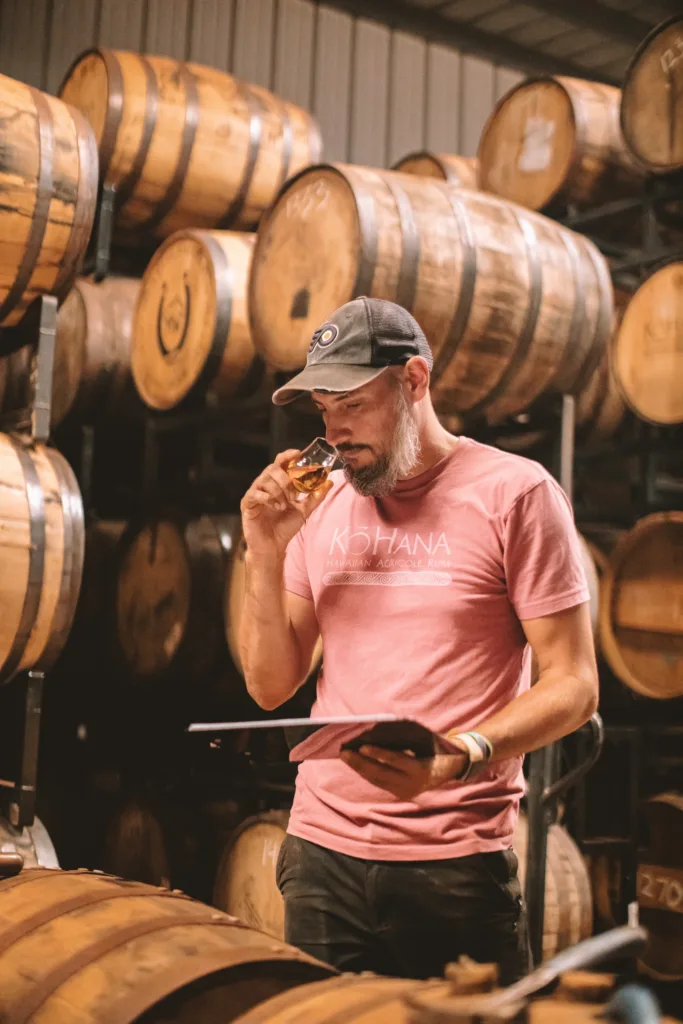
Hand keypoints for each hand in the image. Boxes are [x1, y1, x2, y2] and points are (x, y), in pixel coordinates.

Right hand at [240, 449, 332, 557]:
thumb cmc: (286, 527)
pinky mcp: (247, 502)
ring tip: (284, 506)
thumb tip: (330, 482)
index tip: (298, 454)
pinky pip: (256, 493)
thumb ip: (316, 496)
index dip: (288, 455)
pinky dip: (268, 498)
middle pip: (273, 468)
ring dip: (279, 491)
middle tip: (293, 494)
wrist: (274, 546)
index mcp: (278, 483)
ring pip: (265, 479)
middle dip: (286, 479)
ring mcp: (255, 492)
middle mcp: (266, 484)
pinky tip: (275, 507)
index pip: (281, 462)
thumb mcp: (304, 510)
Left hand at [340, 745, 467, 800]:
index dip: (378, 753)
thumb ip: (406, 739)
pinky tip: (356, 764)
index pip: (396, 761)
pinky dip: (367, 773)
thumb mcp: (425, 740)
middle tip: (344, 752)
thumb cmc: (436, 747)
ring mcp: (406, 791)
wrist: (451, 768)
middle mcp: (413, 784)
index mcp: (422, 769)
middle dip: (360, 763)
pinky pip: (380, 783)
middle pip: (382, 773)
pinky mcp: (401, 794)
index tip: (362, 746)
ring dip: (360, 768)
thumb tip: (377, 731)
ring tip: (345, 756)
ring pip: (378, 780)